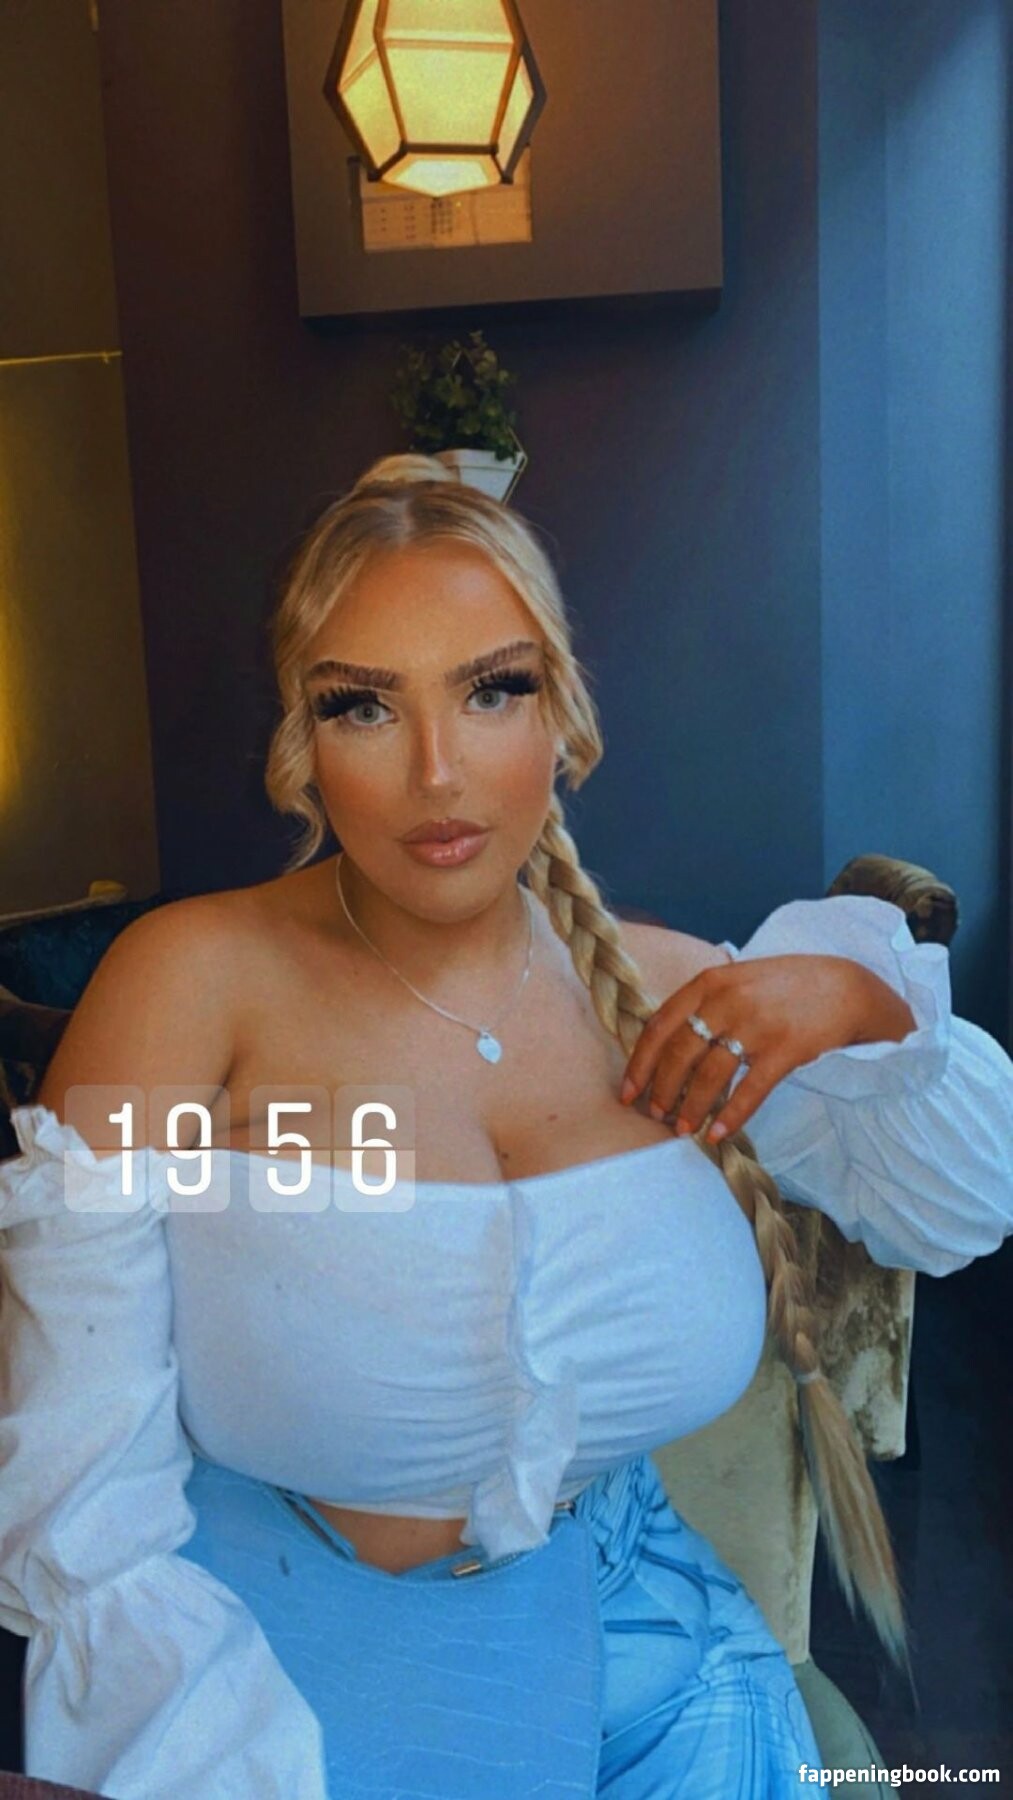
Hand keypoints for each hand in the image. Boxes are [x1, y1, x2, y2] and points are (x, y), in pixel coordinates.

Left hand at [620, 955, 914, 1143]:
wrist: (844, 986)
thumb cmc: (785, 987)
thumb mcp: (737, 980)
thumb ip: (704, 1005)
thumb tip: (667, 1048)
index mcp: (709, 982)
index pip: (659, 1026)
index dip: (640, 1063)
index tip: (628, 1092)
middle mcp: (728, 1000)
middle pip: (679, 1054)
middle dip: (662, 1090)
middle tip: (656, 1114)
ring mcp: (756, 1024)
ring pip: (709, 1076)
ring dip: (691, 1108)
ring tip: (683, 1129)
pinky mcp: (785, 1048)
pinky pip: (749, 1090)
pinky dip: (731, 1116)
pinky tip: (719, 1134)